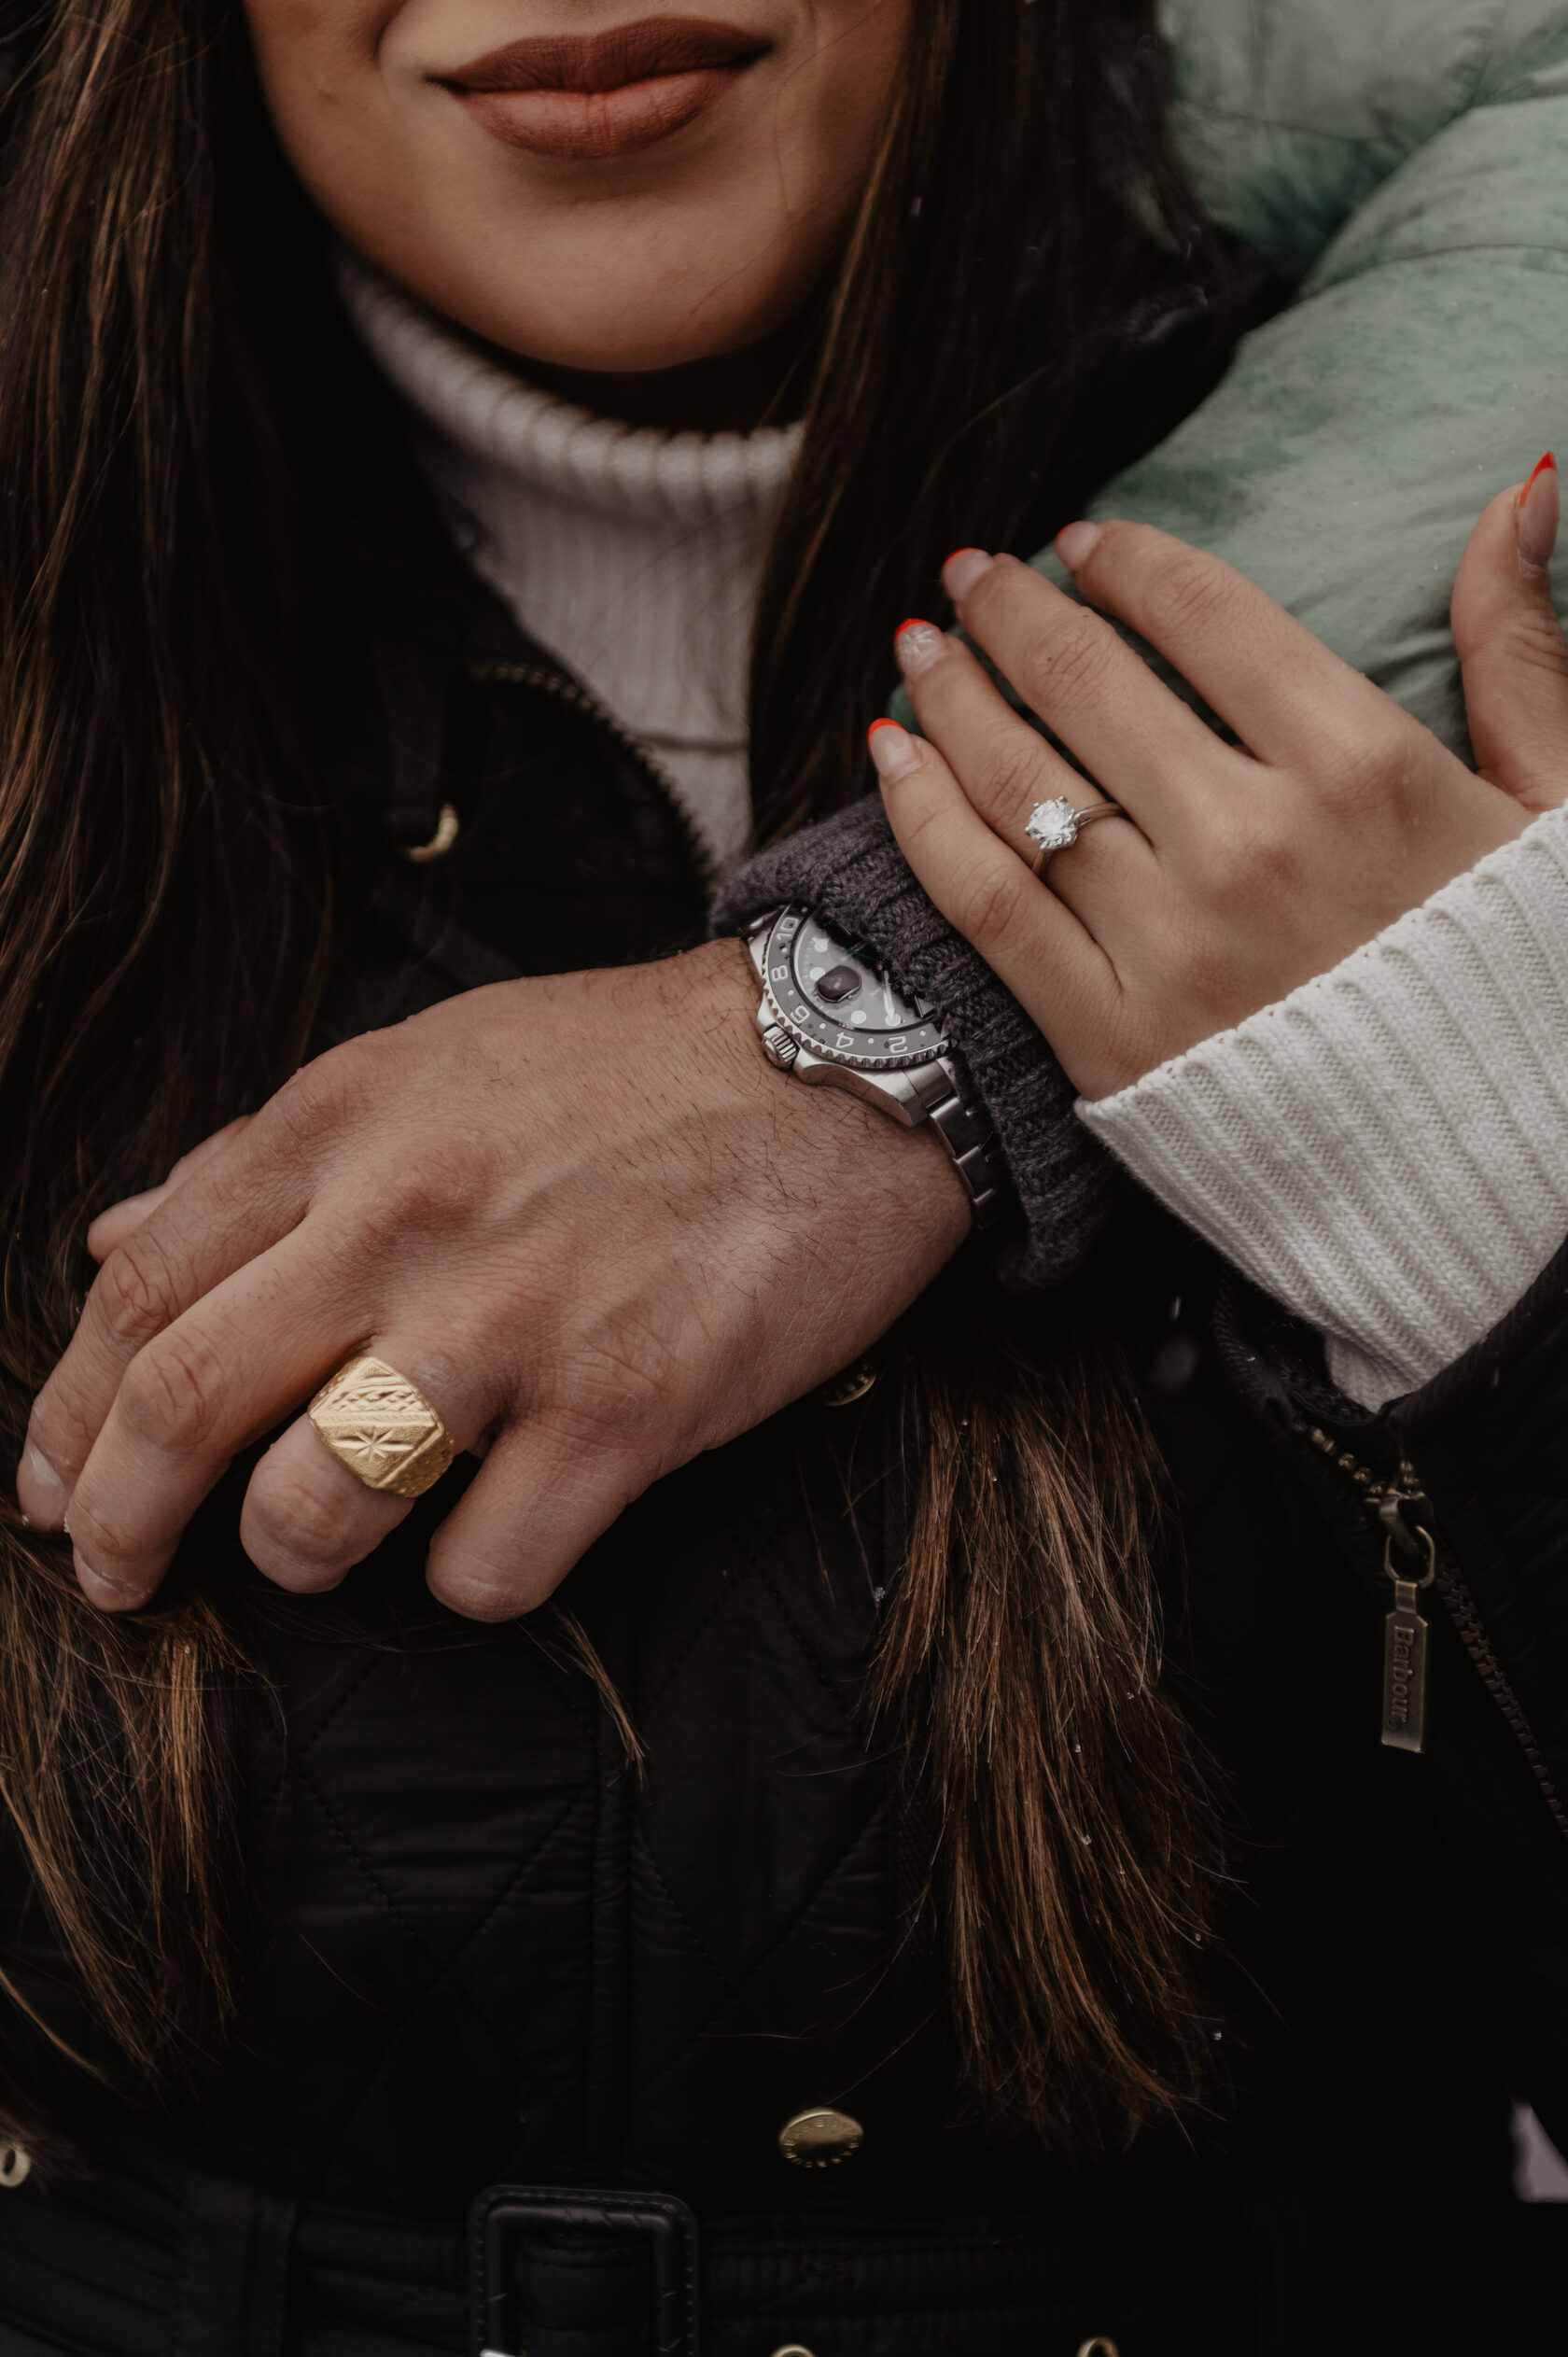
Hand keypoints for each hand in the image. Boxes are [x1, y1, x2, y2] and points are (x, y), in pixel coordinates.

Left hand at [17, 942, 966, 1614]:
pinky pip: (484, 1568)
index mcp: (343, 1123)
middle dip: (118, 1523)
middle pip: (183, 1402)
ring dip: (294, 1557)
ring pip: (311, 1509)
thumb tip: (121, 1235)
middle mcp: (406, 1216)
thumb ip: (267, 1157)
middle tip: (113, 1579)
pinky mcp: (630, 1405)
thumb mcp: (427, 1064)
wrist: (845, 1054)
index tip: (55, 1488)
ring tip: (324, 1548)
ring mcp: (517, 1316)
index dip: (69, 1413)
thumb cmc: (630, 1067)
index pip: (142, 1290)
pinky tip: (496, 1533)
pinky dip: (466, 1579)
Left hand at [870, 458, 1567, 1099]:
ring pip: (1022, 782)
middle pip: (1089, 684)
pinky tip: (892, 755)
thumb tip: (1524, 484)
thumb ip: (1523, 646)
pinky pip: (987, 902)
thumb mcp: (1559, 804)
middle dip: (1013, 610)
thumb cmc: (1514, 987)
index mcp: (1365, 771)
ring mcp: (1172, 944)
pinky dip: (923, 817)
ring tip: (922, 648)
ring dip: (955, 695)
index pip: (1206, 616)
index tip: (1081, 543)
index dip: (1126, 563)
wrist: (1481, 1184)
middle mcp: (1254, 846)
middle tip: (972, 574)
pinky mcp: (1109, 1038)